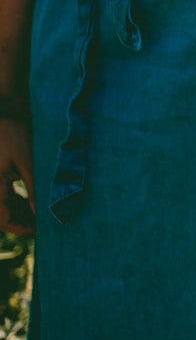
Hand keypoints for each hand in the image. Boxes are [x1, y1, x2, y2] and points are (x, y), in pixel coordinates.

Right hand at [1, 118, 34, 235]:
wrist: (4, 107)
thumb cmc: (15, 131)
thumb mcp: (28, 160)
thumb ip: (33, 187)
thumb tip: (42, 212)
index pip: (3, 218)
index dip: (21, 228)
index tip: (42, 231)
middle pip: (2, 213)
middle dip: (23, 221)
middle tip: (47, 224)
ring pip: (3, 203)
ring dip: (21, 210)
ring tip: (44, 214)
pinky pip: (3, 191)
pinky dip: (17, 198)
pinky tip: (34, 200)